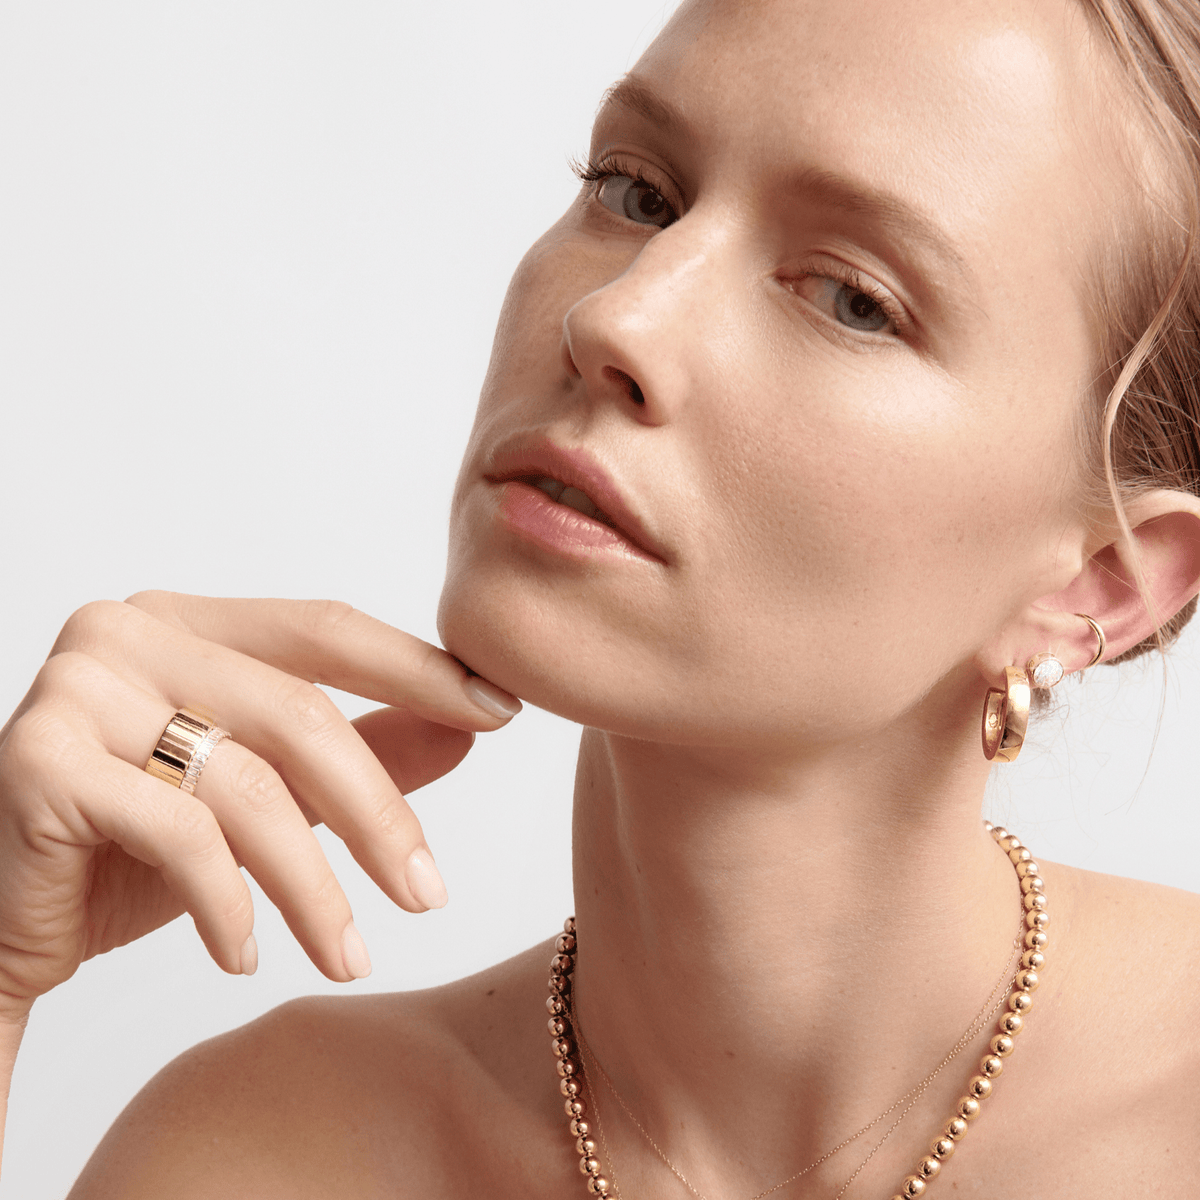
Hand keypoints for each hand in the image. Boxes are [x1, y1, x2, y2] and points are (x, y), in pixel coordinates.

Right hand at [0, 593, 520, 1022]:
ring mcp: (76, 690)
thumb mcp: (257, 798)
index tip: (502, 712)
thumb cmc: (126, 847)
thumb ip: (353, 755)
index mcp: (188, 622)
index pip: (325, 628)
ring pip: (248, 785)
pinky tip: (243, 954)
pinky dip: (227, 905)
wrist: (0, 913)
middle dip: (380, 812)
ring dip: (314, 887)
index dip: (420, 668)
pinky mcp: (39, 762)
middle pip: (299, 712)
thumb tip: (466, 729)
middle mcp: (128, 633)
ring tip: (349, 956)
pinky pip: (178, 834)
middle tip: (428, 893)